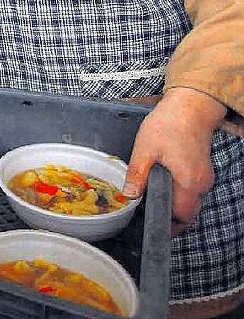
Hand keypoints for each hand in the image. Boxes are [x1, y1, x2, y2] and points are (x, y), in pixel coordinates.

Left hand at [123, 87, 223, 234]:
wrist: (191, 105)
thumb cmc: (169, 124)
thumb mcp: (145, 149)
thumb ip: (137, 175)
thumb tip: (129, 196)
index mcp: (188, 183)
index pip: (183, 217)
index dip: (169, 227)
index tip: (154, 228)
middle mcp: (201, 183)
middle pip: (188, 212)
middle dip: (170, 218)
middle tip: (148, 217)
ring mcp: (204, 176)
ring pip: (190, 200)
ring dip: (174, 203)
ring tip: (151, 201)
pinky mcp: (201, 168)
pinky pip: (191, 188)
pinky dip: (178, 191)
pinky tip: (162, 184)